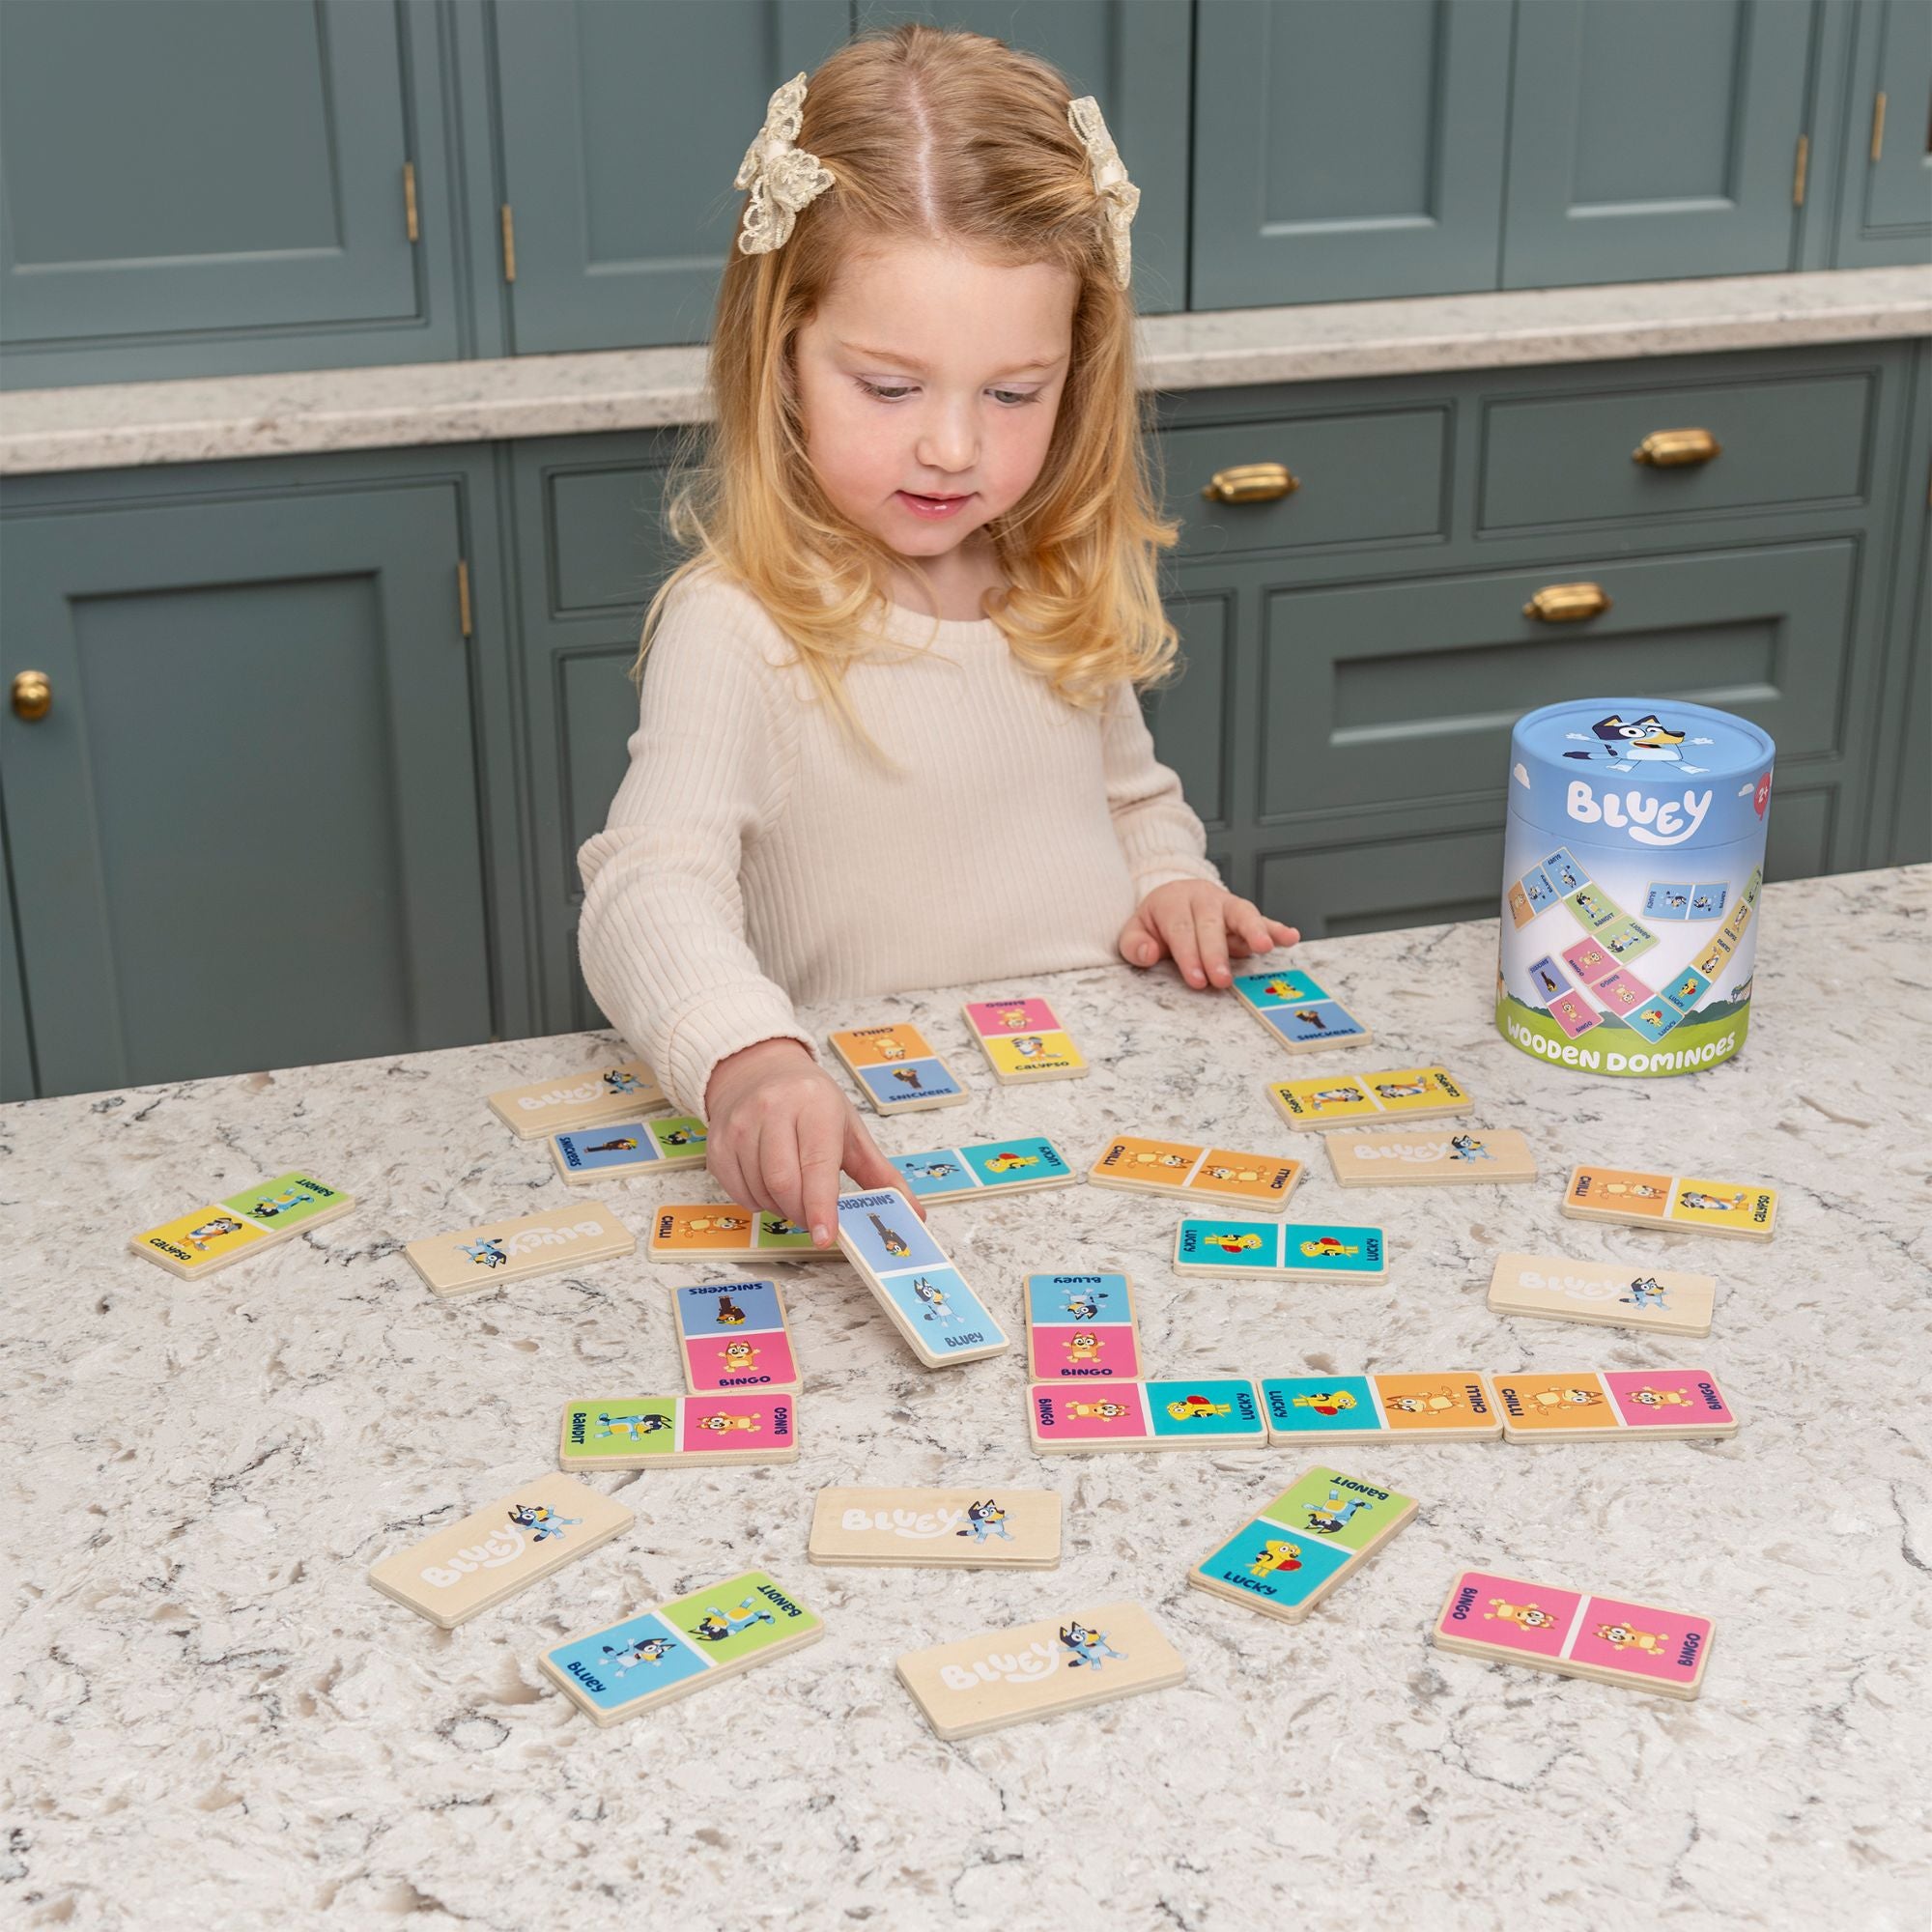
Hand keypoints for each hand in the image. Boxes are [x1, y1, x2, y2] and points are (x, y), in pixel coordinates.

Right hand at [702, 1038, 916, 1247]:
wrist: (758, 1071)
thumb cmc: (810, 1103)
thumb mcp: (850, 1129)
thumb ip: (880, 1174)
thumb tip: (913, 1212)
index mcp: (814, 1105)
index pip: (817, 1164)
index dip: (821, 1205)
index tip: (827, 1236)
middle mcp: (773, 1109)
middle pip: (783, 1182)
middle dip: (802, 1212)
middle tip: (816, 1218)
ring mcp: (739, 1125)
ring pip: (760, 1190)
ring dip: (781, 1208)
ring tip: (795, 1193)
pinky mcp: (717, 1143)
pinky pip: (737, 1192)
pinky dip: (758, 1202)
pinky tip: (770, 1186)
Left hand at [1117, 880, 1299, 990]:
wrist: (1174, 898)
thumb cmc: (1158, 922)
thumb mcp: (1136, 930)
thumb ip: (1135, 944)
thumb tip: (1148, 953)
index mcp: (1174, 901)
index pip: (1181, 929)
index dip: (1188, 955)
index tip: (1196, 980)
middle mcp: (1203, 898)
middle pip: (1211, 924)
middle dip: (1216, 953)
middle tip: (1221, 980)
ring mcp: (1227, 904)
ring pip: (1242, 913)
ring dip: (1254, 930)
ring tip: (1265, 947)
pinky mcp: (1244, 914)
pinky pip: (1263, 918)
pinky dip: (1277, 928)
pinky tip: (1290, 937)